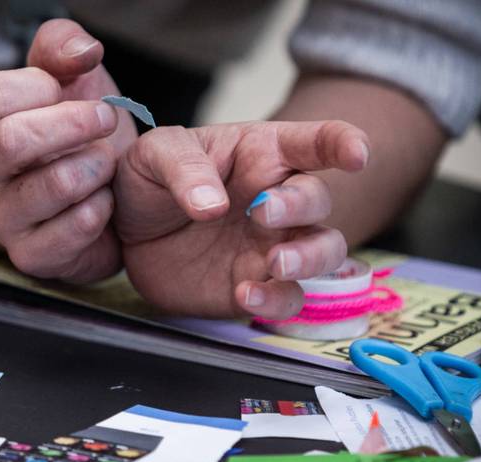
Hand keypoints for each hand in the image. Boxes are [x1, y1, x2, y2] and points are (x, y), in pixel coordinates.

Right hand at [0, 19, 137, 282]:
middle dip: (73, 123)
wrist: (102, 195)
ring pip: (50, 185)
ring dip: (94, 166)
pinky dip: (101, 209)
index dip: (37, 86)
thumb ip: (63, 48)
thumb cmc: (77, 134)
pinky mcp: (29, 256)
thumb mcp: (70, 79)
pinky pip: (71, 230)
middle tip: (107, 117)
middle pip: (12, 139)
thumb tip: (82, 52)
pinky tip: (106, 202)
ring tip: (107, 162)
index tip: (67, 86)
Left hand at [114, 121, 368, 318]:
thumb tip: (211, 203)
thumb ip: (183, 168)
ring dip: (309, 257)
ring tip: (276, 262)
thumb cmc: (148, 182)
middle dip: (302, 206)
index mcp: (260, 154)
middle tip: (264, 213)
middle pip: (319, 200)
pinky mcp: (258, 285)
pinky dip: (276, 300)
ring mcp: (272, 245)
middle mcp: (277, 199)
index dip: (343, 143)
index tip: (356, 154)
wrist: (125, 236)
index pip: (315, 142)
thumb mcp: (152, 156)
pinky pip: (288, 298)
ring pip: (324, 251)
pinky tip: (246, 294)